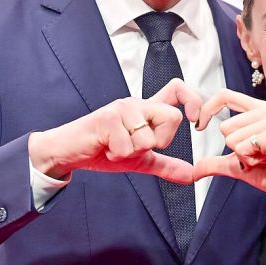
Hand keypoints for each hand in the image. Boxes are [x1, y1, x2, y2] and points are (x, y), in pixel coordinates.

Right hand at [28, 78, 200, 183]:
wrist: (69, 152)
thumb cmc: (103, 150)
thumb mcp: (141, 160)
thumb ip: (166, 165)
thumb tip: (192, 175)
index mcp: (147, 110)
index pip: (178, 89)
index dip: (194, 101)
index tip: (196, 122)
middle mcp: (137, 104)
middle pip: (173, 117)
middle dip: (159, 142)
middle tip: (137, 146)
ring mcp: (123, 109)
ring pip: (149, 138)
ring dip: (133, 152)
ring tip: (116, 147)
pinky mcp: (108, 118)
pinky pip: (129, 146)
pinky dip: (118, 155)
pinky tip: (106, 148)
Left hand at [191, 89, 265, 219]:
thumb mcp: (238, 165)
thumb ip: (216, 163)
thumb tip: (194, 170)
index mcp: (258, 109)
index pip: (224, 95)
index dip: (207, 109)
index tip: (199, 126)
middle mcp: (265, 110)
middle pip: (224, 126)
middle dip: (235, 148)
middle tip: (256, 154)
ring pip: (232, 139)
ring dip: (243, 156)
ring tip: (263, 157)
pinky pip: (242, 148)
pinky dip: (250, 160)